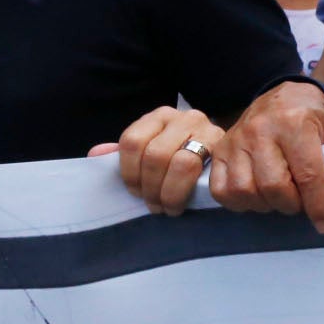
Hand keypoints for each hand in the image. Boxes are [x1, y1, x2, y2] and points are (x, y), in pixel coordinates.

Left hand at [93, 106, 221, 215]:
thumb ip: (123, 154)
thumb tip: (95, 155)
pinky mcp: (224, 147)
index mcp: (158, 116)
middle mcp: (183, 117)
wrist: (228, 154)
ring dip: (169, 192)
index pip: (132, 141)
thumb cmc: (180, 155)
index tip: (135, 192)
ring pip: (180, 163)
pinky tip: (182, 202)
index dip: (129, 172)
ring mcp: (207, 129)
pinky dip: (186, 191)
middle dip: (151, 187)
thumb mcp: (149, 149)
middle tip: (153, 205)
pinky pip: (202, 172)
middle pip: (155, 154)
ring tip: (167, 207)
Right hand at [209, 82, 323, 232]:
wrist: (281, 94)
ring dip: (264, 205)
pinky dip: (238, 202)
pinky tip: (254, 197)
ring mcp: (236, 140)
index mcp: (295, 124)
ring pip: (244, 191)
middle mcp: (261, 131)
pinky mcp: (220, 150)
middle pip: (273, 187)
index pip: (308, 174)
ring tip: (278, 199)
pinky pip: (221, 189)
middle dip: (291, 205)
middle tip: (299, 204)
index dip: (317, 204)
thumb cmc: (309, 116)